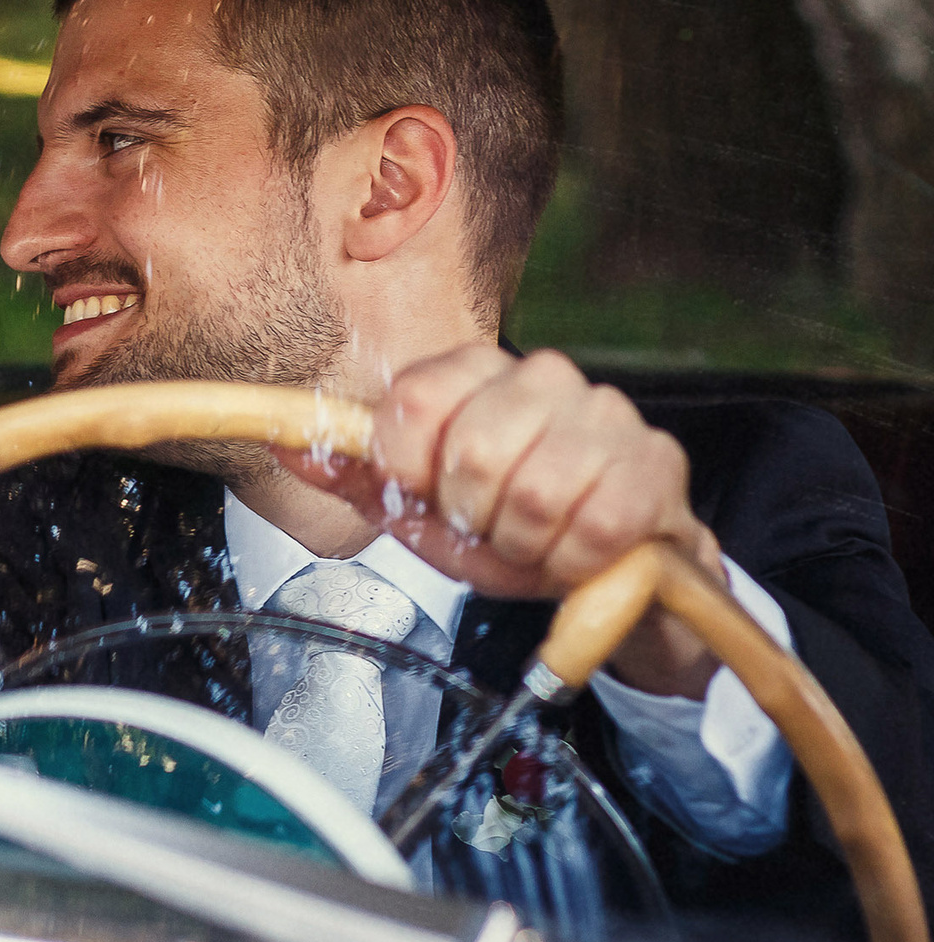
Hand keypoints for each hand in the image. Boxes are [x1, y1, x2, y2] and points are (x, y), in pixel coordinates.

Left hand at [280, 344, 728, 698]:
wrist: (607, 568)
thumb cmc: (510, 527)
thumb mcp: (420, 506)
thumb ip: (355, 473)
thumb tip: (285, 445)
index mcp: (474, 373)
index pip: (412, 404)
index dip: (406, 469)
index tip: (424, 496)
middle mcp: (542, 376)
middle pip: (470, 453)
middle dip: (472, 518)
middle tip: (490, 528)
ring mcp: (606, 413)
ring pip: (535, 492)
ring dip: (525, 544)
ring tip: (534, 541)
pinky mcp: (656, 461)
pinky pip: (598, 524)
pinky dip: (575, 559)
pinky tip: (579, 551)